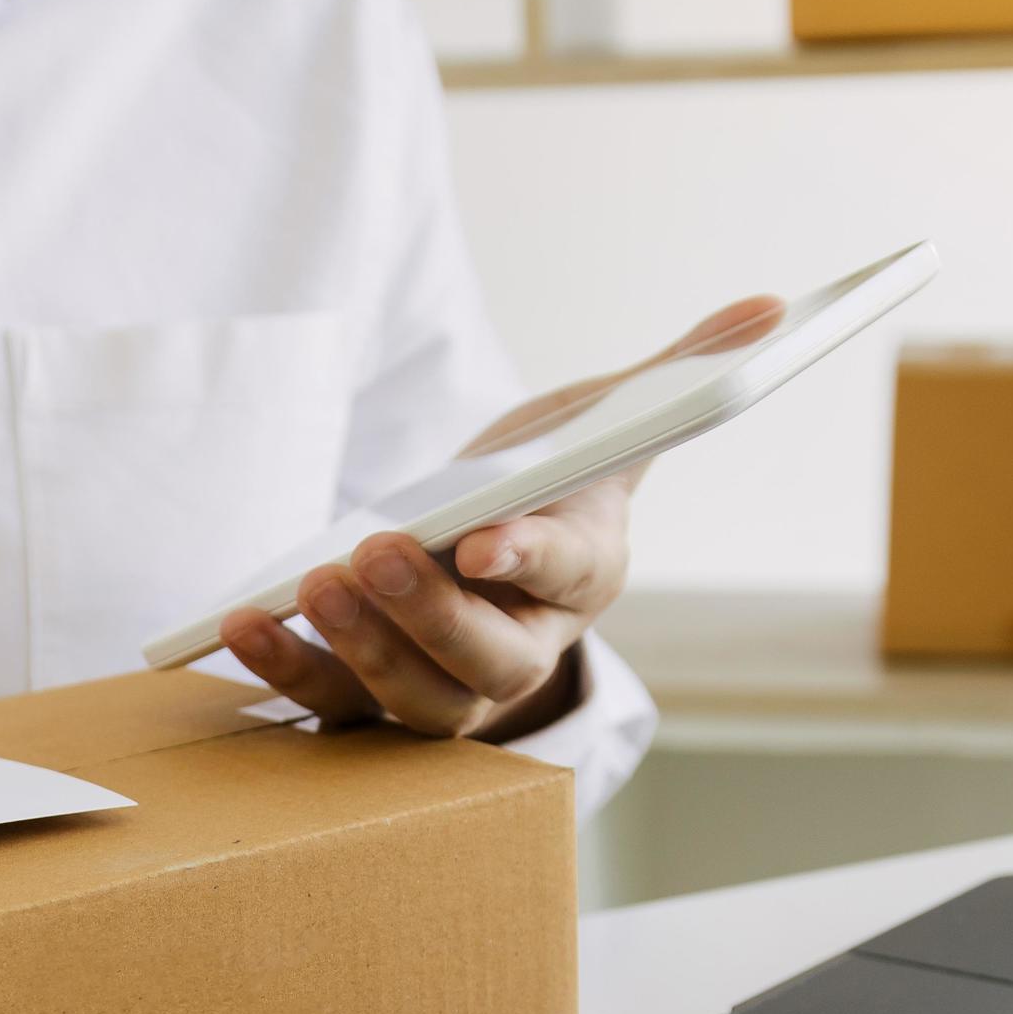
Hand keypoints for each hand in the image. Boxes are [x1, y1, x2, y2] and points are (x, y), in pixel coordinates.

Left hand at [220, 294, 783, 742]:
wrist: (490, 552)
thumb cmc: (554, 482)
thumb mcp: (608, 420)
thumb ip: (679, 370)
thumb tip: (768, 308)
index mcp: (586, 578)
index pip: (567, 577)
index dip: (528, 561)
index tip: (487, 541)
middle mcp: (520, 653)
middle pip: (483, 660)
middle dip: (427, 615)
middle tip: (372, 554)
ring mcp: (444, 687)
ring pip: (410, 699)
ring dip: (358, 649)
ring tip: (314, 582)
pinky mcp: (372, 699)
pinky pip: (329, 704)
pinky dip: (285, 669)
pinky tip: (243, 622)